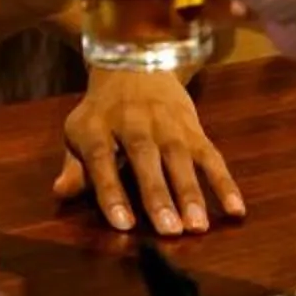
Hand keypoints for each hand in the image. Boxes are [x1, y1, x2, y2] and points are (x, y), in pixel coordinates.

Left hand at [53, 69, 242, 232]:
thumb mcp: (81, 132)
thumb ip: (75, 167)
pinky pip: (211, 156)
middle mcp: (134, 122)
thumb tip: (60, 194)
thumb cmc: (103, 113)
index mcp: (98, 126)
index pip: (101, 159)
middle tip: (169, 230)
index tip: (123, 224)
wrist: (135, 64)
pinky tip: (236, 209)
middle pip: (145, 158)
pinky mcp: (193, 128)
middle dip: (158, 195)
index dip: (111, 191)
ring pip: (181, 158)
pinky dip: (224, 182)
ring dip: (191, 192)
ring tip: (198, 226)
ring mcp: (167, 124)